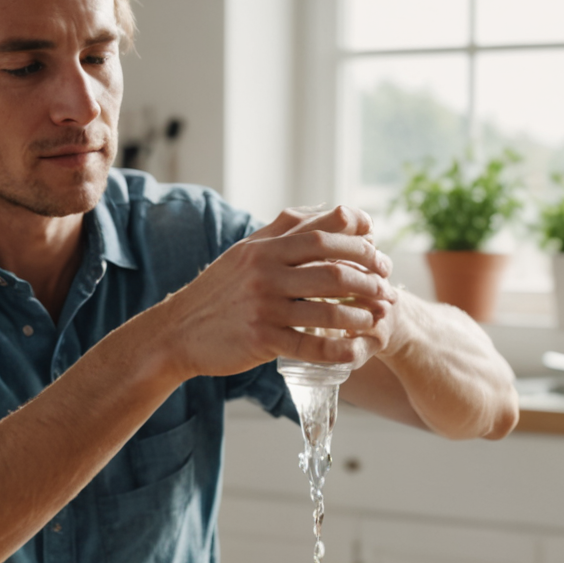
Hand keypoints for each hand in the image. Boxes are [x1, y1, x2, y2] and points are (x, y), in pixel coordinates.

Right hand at [145, 205, 397, 380]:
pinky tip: (355, 351)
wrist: (177, 331)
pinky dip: (338, 349)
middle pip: (333, 270)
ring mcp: (264, 308)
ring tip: (377, 318)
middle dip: (369, 279)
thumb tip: (326, 211)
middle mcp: (265, 273)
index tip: (378, 251)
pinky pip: (310, 346)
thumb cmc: (219, 291)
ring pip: (327, 309)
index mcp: (265, 248)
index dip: (359, 242)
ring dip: (360, 315)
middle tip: (387, 288)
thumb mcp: (244, 251)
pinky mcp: (261, 340)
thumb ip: (282, 230)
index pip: (324, 235)